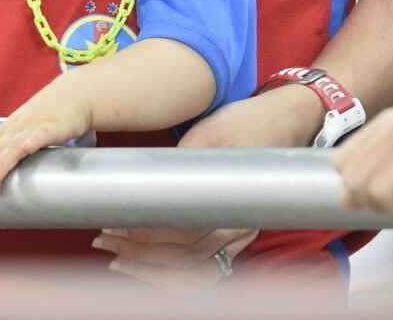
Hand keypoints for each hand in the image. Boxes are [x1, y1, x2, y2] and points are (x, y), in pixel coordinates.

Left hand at [0, 77, 91, 201]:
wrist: (77, 93)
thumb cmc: (51, 115)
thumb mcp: (30, 129)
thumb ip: (20, 149)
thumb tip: (12, 178)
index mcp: (9, 128)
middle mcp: (17, 126)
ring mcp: (33, 125)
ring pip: (13, 145)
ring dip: (2, 163)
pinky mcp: (53, 126)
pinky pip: (40, 134)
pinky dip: (31, 141)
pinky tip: (26, 149)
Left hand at [95, 90, 321, 283]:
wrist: (288, 118)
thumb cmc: (247, 122)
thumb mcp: (207, 133)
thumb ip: (179, 165)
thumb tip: (141, 185)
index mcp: (232, 202)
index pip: (180, 236)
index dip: (142, 239)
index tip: (111, 228)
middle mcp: (240, 226)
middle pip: (185, 259)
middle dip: (139, 256)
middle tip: (104, 242)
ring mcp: (242, 233)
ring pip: (195, 270)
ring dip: (154, 270)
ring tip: (120, 260)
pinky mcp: (238, 233)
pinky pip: (206, 266)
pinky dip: (176, 273)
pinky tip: (150, 265)